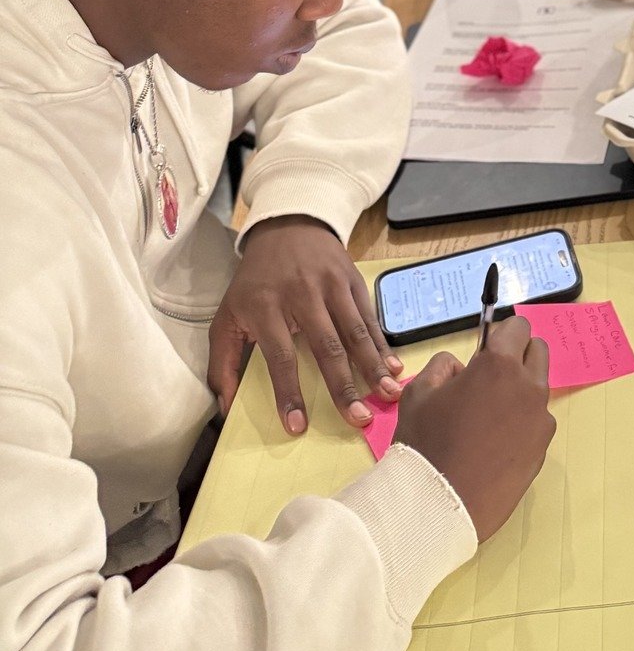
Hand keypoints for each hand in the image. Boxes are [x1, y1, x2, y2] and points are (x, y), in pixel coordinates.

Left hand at [208, 216, 401, 434]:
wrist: (288, 225)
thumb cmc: (255, 281)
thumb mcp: (227, 316)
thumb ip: (222, 363)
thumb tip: (225, 409)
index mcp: (265, 308)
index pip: (280, 357)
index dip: (289, 393)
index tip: (298, 426)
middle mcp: (301, 296)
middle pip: (326, 347)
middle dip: (344, 387)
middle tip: (359, 419)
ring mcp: (331, 286)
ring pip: (355, 332)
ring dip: (372, 367)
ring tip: (388, 395)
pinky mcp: (353, 280)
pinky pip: (369, 318)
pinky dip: (382, 344)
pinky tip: (393, 367)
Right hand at [393, 317, 554, 541]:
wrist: (438, 505)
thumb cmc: (425, 443)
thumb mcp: (418, 392)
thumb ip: (444, 367)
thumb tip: (463, 369)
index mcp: (499, 365)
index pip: (518, 327)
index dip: (501, 336)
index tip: (486, 353)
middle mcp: (528, 387)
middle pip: (538, 352)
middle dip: (518, 356)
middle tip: (490, 380)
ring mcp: (540, 420)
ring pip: (538, 390)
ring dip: (520, 392)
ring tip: (488, 421)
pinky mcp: (543, 450)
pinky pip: (537, 424)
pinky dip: (522, 425)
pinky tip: (495, 447)